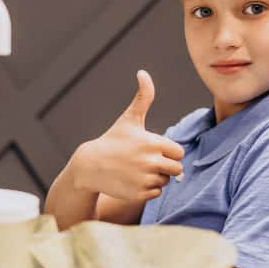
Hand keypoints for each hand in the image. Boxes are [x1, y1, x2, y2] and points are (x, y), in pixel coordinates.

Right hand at [73, 70, 184, 200]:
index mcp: (152, 143)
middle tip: (146, 162)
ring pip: (166, 182)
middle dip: (165, 166)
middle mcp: (150, 162)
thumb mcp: (129, 119)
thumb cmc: (112, 141)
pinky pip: (156, 194)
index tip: (152, 149)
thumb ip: (143, 97)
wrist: (90, 166)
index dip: (167, 151)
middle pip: (176, 169)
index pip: (178, 152)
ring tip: (136, 170)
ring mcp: (144, 179)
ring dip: (156, 178)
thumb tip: (143, 72)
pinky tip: (132, 181)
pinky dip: (147, 190)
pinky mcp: (139, 194)